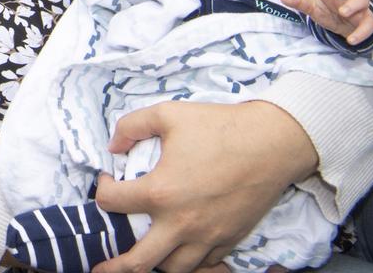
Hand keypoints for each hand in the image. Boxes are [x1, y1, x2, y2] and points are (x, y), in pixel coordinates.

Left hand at [91, 101, 316, 272]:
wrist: (272, 142)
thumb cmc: (219, 126)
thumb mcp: (167, 114)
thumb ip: (131, 126)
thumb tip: (113, 146)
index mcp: (160, 192)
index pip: (112, 203)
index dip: (102, 189)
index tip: (107, 180)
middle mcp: (181, 222)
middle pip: (140, 261)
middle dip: (116, 266)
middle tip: (100, 268)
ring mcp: (208, 235)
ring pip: (174, 268)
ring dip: (154, 263)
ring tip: (143, 257)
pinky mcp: (230, 238)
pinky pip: (205, 264)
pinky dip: (189, 262)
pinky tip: (180, 252)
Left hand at [280, 0, 372, 45]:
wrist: (345, 27)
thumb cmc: (328, 10)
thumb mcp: (312, 7)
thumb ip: (299, 1)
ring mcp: (359, 6)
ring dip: (354, 5)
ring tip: (343, 12)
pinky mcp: (367, 20)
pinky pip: (369, 24)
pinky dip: (362, 32)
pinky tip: (351, 40)